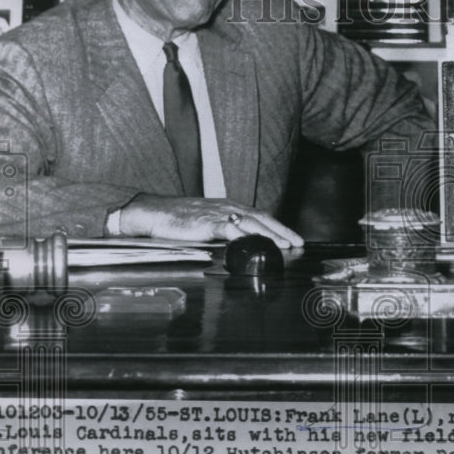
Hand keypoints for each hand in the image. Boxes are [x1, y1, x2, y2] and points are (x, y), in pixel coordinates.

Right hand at [117, 194, 304, 248]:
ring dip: (270, 234)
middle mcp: (228, 208)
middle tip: (299, 243)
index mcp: (230, 207)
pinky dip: (244, 235)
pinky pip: (229, 228)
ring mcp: (218, 214)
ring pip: (251, 223)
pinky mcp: (206, 223)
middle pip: (262, 218)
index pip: (261, 216)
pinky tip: (254, 243)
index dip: (279, 226)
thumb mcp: (209, 224)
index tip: (294, 238)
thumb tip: (243, 245)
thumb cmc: (179, 220)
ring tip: (285, 245)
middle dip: (282, 230)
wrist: (154, 212)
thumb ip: (226, 232)